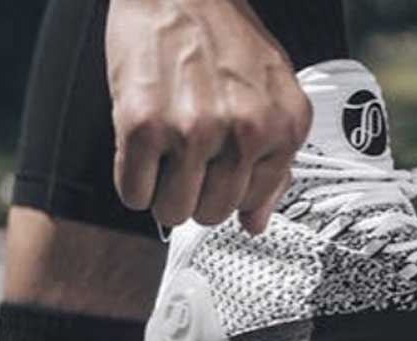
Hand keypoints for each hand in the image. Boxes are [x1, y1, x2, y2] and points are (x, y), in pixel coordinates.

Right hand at [106, 0, 311, 233]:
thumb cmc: (225, 40)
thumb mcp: (273, 97)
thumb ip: (274, 163)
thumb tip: (254, 224)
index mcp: (283, 127)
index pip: (251, 204)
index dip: (227, 191)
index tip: (215, 172)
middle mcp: (244, 131)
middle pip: (211, 215)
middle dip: (195, 196)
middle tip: (187, 162)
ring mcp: (193, 130)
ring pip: (173, 213)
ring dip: (163, 194)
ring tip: (165, 158)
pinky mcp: (142, 125)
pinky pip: (134, 194)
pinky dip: (133, 183)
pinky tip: (142, 154)